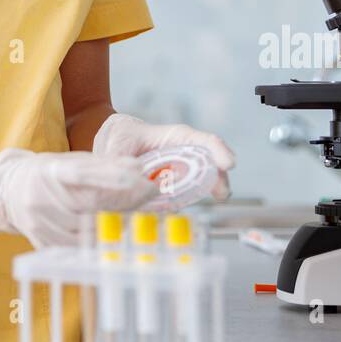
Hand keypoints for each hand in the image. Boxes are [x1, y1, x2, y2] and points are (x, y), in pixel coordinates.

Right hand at [0, 147, 160, 248]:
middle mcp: (40, 196)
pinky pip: (77, 246)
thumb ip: (102, 165)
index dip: (109, 176)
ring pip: (85, 229)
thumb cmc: (47, 173)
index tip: (138, 178)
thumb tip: (137, 168)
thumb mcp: (70, 161)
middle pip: (87, 204)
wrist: (9, 190)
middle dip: (123, 201)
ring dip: (115, 223)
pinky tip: (114, 233)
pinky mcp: (41, 242)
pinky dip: (99, 240)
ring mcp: (39, 222)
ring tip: (138, 215)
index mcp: (48, 170)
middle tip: (150, 196)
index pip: (81, 173)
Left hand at [92, 112, 235, 201]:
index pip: (204, 141)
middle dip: (219, 179)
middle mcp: (183, 155)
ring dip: (203, 194)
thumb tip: (126, 179)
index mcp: (175, 138)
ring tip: (195, 200)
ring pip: (200, 184)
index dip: (218, 151)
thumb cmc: (121, 135)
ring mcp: (180, 172)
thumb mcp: (117, 143)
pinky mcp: (172, 188)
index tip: (228, 164)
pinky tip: (170, 206)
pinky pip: (182, 196)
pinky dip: (181, 203)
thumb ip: (119, 161)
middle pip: (210, 165)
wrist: (113, 141)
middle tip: (221, 193)